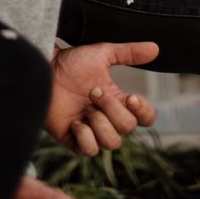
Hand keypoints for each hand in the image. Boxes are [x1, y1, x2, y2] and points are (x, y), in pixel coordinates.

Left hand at [48, 41, 158, 155]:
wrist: (44, 70)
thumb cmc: (71, 62)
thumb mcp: (103, 54)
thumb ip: (130, 53)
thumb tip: (156, 48)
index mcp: (119, 101)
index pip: (145, 118)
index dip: (144, 112)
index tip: (131, 97)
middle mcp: (108, 118)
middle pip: (128, 128)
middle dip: (112, 108)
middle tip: (93, 92)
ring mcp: (91, 131)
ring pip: (112, 143)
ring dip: (100, 123)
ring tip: (85, 109)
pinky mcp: (73, 140)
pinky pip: (90, 150)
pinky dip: (85, 136)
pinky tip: (75, 122)